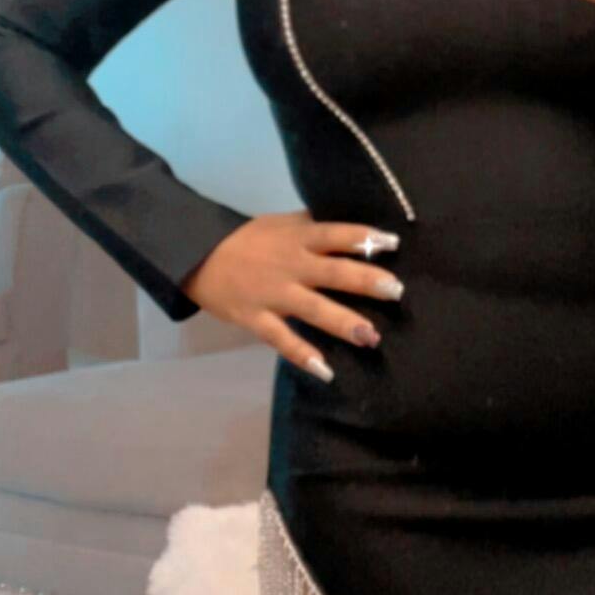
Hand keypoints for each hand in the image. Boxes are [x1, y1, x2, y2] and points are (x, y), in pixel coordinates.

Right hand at [179, 211, 404, 378]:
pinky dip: (303, 355)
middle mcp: (291, 265)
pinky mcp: (257, 319)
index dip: (365, 237)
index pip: (337, 234)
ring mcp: (274, 294)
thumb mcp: (281, 223)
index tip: (394, 243)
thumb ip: (314, 225)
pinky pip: (282, 339)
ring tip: (372, 337)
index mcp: (299, 238)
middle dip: (366, 282)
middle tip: (396, 292)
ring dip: (344, 323)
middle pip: (334, 272)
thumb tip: (354, 227)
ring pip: (314, 309)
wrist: (198, 257)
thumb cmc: (249, 240)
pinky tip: (326, 371)